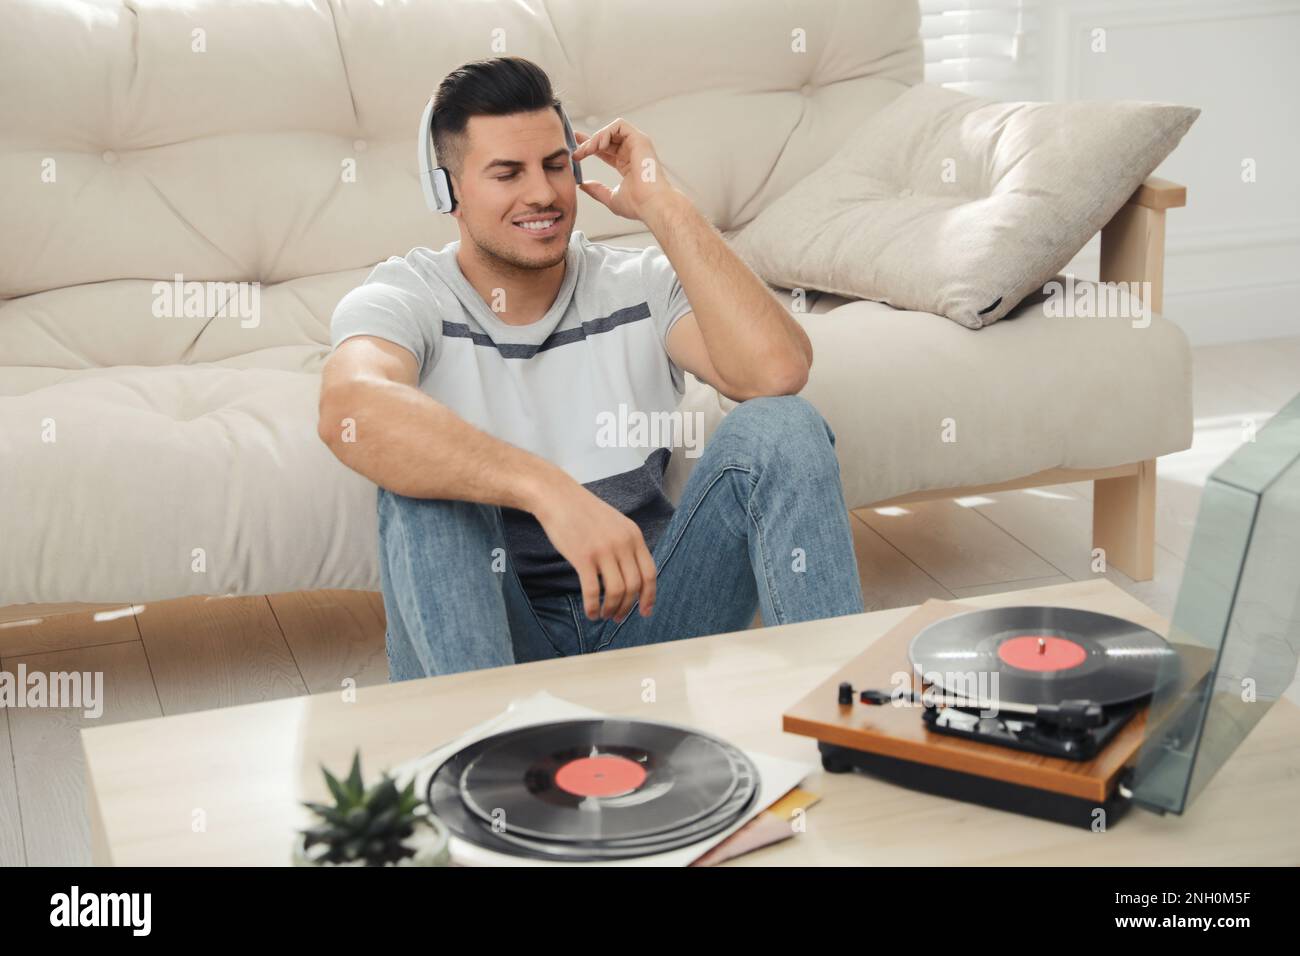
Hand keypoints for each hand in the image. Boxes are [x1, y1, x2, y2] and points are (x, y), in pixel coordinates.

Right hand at [531, 478, 657, 621]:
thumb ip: (626, 546)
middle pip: (634, 586)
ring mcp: (603, 550)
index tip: (644, 612)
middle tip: (617, 617)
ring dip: (611, 609)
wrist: (558, 497)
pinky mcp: (583, 557)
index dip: (649, 597)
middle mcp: (623, 543)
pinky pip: (592, 591)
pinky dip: (593, 607)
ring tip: (604, 615)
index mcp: (634, 536)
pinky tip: (591, 613)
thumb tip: (633, 578)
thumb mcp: (615, 524)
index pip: (650, 573)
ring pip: (616, 591)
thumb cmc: (584, 513)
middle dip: (627, 607)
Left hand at [572, 118, 678, 222]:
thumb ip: (597, 190)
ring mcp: (637, 144)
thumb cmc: (637, 205)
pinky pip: (619, 126)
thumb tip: (582, 185)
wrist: (651, 204)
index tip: (575, 149)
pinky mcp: (640, 139)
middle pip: (607, 139)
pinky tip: (599, 146)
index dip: (590, 147)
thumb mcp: (611, 197)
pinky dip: (606, 132)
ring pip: (612, 130)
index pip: (606, 150)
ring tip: (587, 151)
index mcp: (627, 165)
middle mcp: (633, 152)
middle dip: (588, 142)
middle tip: (576, 152)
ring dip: (596, 138)